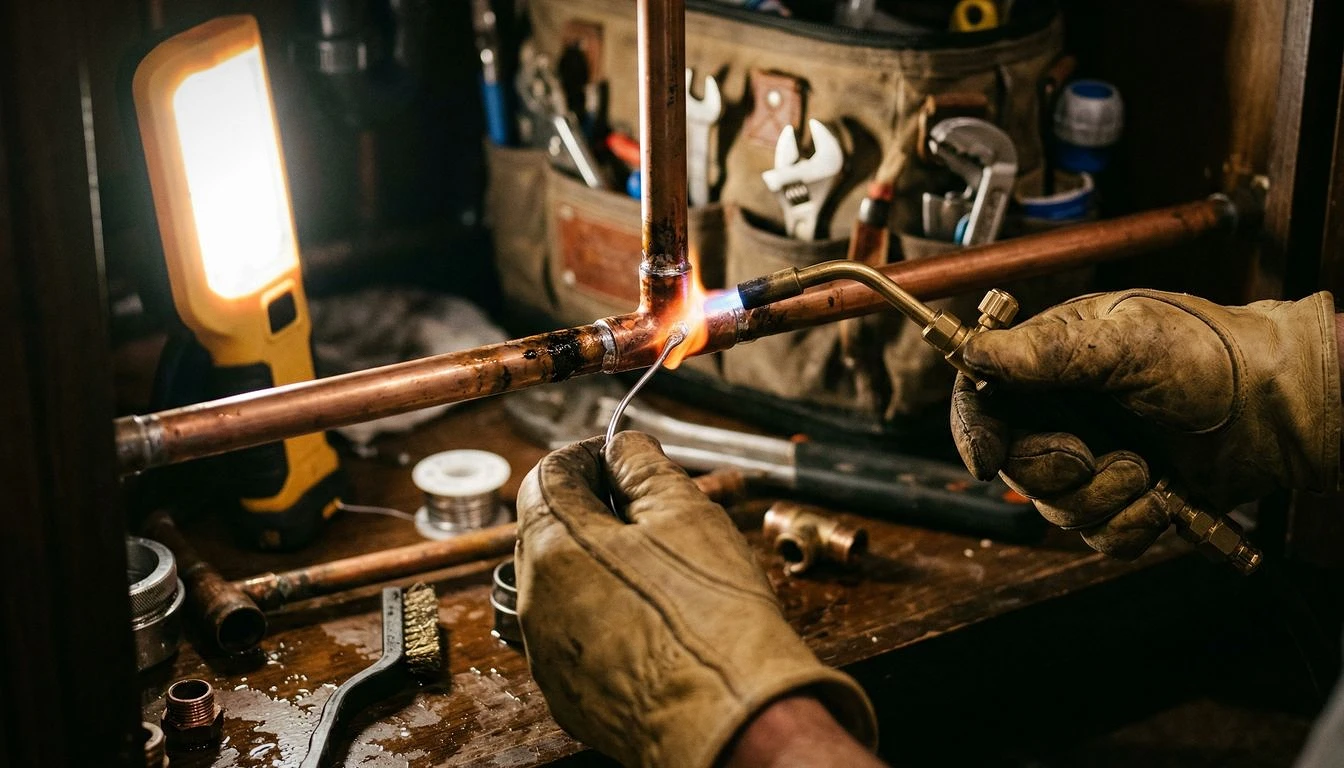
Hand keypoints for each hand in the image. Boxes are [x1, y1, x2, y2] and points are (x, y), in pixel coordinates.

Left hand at [515, 432, 876, 767]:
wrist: (735, 724)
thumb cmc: (713, 622)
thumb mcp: (686, 514)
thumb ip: (643, 466)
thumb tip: (623, 448)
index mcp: (554, 548)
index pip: (546, 476)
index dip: (588, 457)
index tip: (623, 459)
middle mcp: (534, 603)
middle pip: (551, 531)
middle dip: (597, 513)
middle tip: (656, 516)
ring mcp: (548, 655)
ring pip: (564, 586)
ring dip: (603, 567)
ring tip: (666, 574)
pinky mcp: (569, 696)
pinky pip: (578, 637)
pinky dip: (608, 619)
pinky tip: (658, 623)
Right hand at [951, 290, 1339, 557]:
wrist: (1277, 403)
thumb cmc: (1207, 352)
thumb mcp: (1122, 339)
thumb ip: (1043, 350)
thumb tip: (974, 350)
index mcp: (1049, 367)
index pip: (982, 402)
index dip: (975, 432)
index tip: (989, 457)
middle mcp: (1064, 415)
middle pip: (1013, 465)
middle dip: (1049, 470)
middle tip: (1089, 456)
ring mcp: (1095, 461)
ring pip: (1055, 509)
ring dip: (1101, 498)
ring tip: (1146, 470)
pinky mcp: (1127, 501)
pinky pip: (1100, 536)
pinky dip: (1130, 523)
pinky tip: (1161, 497)